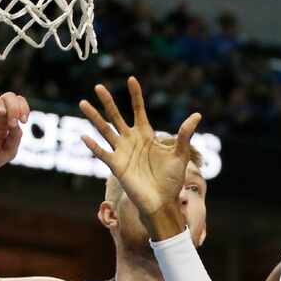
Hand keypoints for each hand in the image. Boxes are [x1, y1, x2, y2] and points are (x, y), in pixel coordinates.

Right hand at [0, 92, 29, 174]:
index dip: (24, 108)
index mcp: (6, 120)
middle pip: (8, 97)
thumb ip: (15, 140)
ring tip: (1, 113)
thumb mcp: (6, 153)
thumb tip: (17, 125)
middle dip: (14, 106)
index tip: (24, 121)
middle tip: (13, 121)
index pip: (19, 103)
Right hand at [79, 77, 200, 219]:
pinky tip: (85, 136)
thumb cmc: (172, 179)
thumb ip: (185, 134)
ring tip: (83, 103)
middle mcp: (131, 140)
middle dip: (108, 101)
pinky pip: (102, 153)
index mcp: (146, 134)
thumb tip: (197, 114)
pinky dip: (93, 145)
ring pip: (105, 130)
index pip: (138, 110)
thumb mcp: (180, 153)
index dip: (135, 95)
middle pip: (116, 116)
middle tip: (98, 86)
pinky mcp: (116, 166)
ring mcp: (122, 152)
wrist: (162, 201)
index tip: (131, 79)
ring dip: (94, 117)